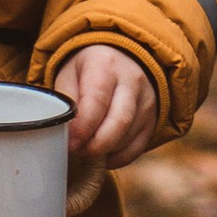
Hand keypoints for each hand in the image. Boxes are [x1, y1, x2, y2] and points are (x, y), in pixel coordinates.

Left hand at [56, 43, 158, 214]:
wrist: (122, 59)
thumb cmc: (89, 70)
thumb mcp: (70, 74)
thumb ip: (65, 102)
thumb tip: (63, 133)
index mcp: (106, 65)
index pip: (97, 101)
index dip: (82, 128)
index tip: (70, 143)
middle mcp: (132, 81)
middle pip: (118, 122)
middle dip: (94, 146)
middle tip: (77, 151)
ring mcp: (146, 100)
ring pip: (128, 138)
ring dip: (104, 151)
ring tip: (87, 149)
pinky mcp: (152, 118)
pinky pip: (137, 148)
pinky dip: (117, 158)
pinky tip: (103, 153)